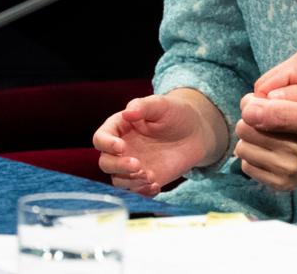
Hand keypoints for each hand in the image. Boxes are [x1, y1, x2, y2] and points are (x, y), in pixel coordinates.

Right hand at [93, 89, 226, 196]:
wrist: (196, 131)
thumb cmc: (176, 113)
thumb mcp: (161, 104)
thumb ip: (143, 106)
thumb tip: (127, 112)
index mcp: (119, 128)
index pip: (101, 138)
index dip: (107, 144)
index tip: (121, 147)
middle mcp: (121, 149)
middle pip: (105, 163)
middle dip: (118, 166)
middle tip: (138, 165)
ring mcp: (131, 165)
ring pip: (118, 180)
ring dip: (131, 181)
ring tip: (151, 176)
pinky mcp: (144, 178)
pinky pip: (136, 191)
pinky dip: (143, 192)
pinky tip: (156, 186)